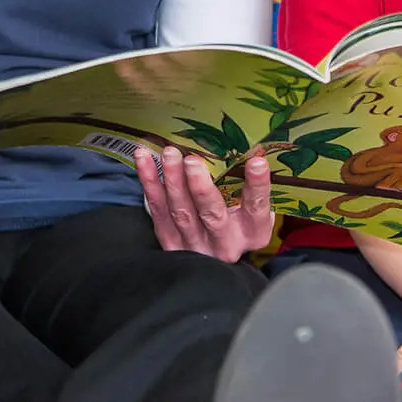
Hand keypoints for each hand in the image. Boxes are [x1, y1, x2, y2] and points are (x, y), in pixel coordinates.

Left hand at [137, 144, 272, 263]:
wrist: (213, 258)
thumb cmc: (238, 219)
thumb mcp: (251, 207)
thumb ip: (246, 183)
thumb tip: (246, 143)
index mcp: (252, 233)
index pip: (257, 209)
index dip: (257, 187)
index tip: (256, 162)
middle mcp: (225, 244)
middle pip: (212, 215)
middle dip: (200, 187)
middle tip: (192, 160)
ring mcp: (195, 246)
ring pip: (182, 213)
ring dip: (173, 181)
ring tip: (169, 154)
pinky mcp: (170, 243)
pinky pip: (157, 210)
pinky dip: (150, 183)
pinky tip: (144, 159)